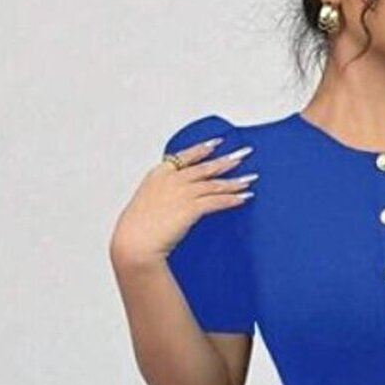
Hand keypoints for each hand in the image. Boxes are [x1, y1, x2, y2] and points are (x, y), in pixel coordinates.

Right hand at [109, 133, 256, 269]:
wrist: (134, 242)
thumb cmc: (137, 229)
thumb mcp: (147, 205)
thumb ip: (162, 198)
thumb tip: (173, 203)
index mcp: (159, 175)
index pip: (184, 156)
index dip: (203, 149)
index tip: (217, 142)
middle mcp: (172, 179)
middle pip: (205, 167)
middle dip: (227, 160)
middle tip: (244, 154)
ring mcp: (181, 192)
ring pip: (213, 183)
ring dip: (234, 181)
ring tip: (250, 179)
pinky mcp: (190, 208)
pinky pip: (216, 201)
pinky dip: (231, 199)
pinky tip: (243, 198)